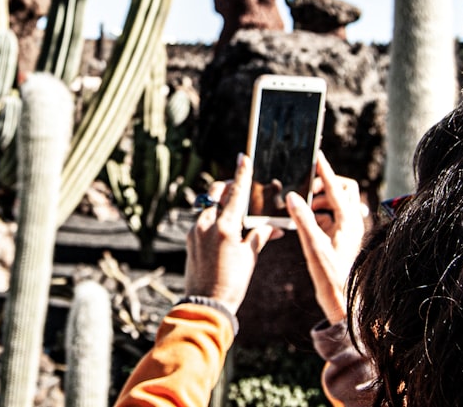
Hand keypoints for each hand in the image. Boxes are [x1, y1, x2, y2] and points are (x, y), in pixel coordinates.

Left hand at [185, 154, 281, 311]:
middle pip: (215, 193)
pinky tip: (225, 228)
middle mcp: (206, 224)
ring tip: (235, 210)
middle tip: (239, 185)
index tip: (243, 157)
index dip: (242, 173)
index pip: (236, 193)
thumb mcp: (250, 257)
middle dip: (227, 186)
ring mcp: (195, 231)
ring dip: (221, 203)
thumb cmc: (232, 283)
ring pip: (208, 206)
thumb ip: (259, 236)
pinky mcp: (190, 239)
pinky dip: (214, 218)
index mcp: (224, 227)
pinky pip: (203, 220)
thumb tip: (272, 227)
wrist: (206, 305)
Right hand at [287, 153, 364, 323]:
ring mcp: (347, 229)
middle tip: (305, 189)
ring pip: (335, 202)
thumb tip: (292, 196)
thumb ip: (302, 220)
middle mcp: (351, 222)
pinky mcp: (340, 237)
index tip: (316, 155)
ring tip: (301, 206)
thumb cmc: (331, 278)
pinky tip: (303, 221)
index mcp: (348, 221)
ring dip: (319, 199)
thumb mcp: (313, 247)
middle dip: (324, 184)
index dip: (324, 170)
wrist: (343, 303)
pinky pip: (329, 216)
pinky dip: (317, 213)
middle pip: (343, 189)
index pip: (336, 187)